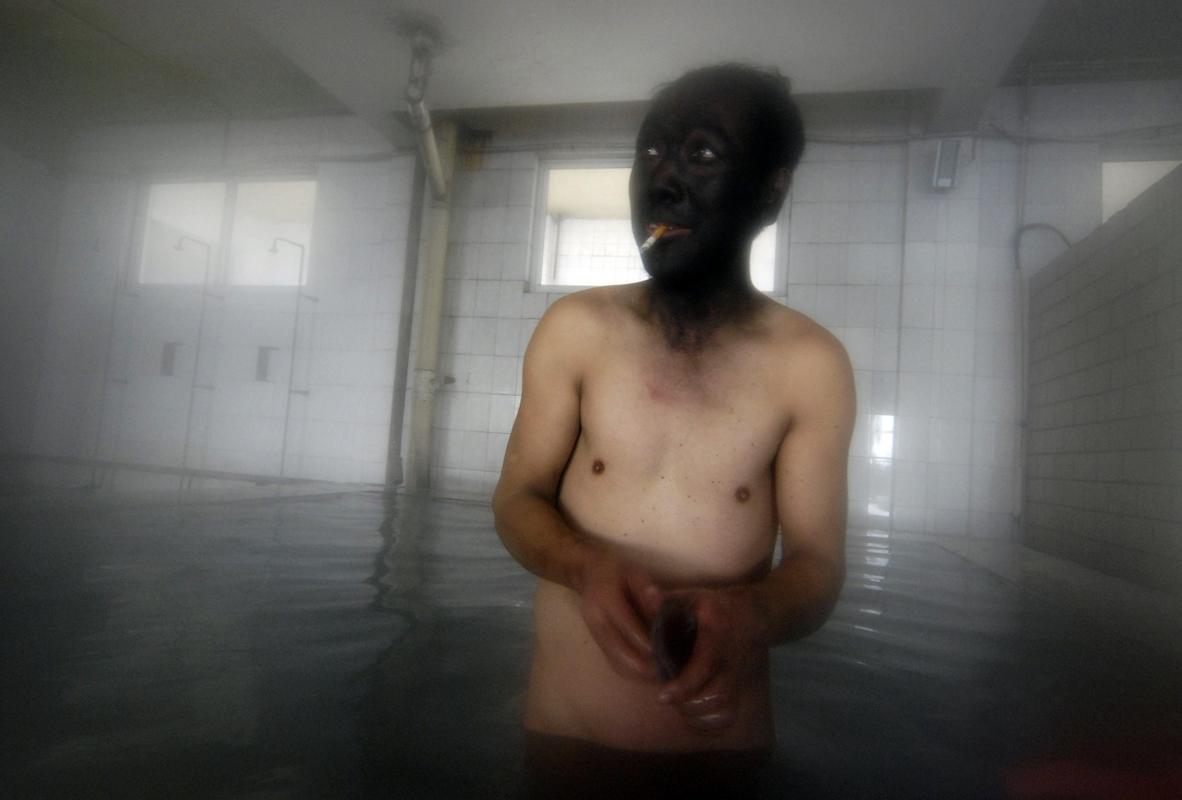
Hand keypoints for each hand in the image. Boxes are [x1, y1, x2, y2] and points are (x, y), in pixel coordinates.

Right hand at [577, 552, 662, 681]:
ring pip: (616, 663)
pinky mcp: (597, 643)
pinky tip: (650, 674)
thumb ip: (647, 592)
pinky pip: (614, 663)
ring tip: (663, 676)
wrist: (588, 575)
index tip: (670, 653)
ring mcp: (594, 635)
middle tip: (670, 671)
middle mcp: (596, 620)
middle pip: (620, 652)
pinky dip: (633, 672)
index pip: (628, 626)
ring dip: (639, 674)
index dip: (649, 643)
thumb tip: (661, 612)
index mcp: (605, 598)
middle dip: (645, 666)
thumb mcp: (634, 573)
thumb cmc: (617, 572)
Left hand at [657, 587, 768, 732]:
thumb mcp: (691, 596)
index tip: (664, 695)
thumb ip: (667, 600)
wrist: (751, 615)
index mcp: (718, 633)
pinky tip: (691, 715)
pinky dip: (709, 723)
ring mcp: (738, 675)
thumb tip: (648, 597)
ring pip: (724, 709)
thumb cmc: (713, 606)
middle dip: (688, 704)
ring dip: (697, 715)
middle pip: (717, 694)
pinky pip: (729, 716)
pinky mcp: (739, 688)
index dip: (685, 685)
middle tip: (668, 698)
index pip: (706, 664)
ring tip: (678, 705)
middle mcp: (732, 658)